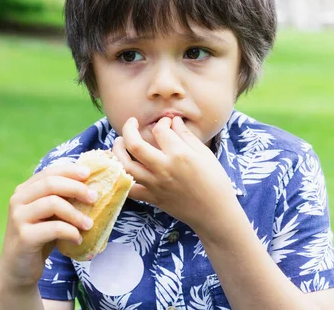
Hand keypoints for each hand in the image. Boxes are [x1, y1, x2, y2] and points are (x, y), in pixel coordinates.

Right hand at [0, 160, 97, 288]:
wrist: (18, 268)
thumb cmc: (39, 237)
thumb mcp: (49, 215)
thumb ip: (60, 199)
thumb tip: (91, 187)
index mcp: (24, 190)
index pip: (49, 172)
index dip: (70, 170)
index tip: (89, 174)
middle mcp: (18, 200)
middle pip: (50, 183)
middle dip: (76, 188)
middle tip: (94, 198)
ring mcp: (18, 218)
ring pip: (52, 203)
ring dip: (76, 213)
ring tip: (89, 224)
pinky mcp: (24, 237)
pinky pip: (53, 228)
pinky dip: (70, 232)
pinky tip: (78, 239)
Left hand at [112, 116, 236, 230]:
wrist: (214, 214)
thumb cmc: (215, 182)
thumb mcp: (205, 154)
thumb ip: (186, 136)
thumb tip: (174, 121)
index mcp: (179, 155)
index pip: (160, 131)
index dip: (162, 122)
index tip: (166, 123)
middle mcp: (163, 168)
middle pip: (135, 144)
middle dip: (129, 129)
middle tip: (131, 122)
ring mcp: (155, 185)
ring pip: (125, 166)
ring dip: (118, 150)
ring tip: (119, 141)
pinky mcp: (152, 198)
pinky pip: (129, 188)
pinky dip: (122, 177)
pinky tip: (122, 167)